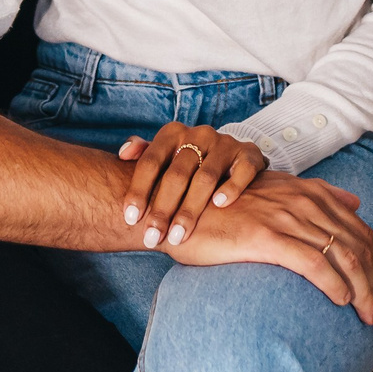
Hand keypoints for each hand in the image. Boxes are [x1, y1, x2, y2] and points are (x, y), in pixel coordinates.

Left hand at [117, 123, 265, 248]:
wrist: (232, 156)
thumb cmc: (189, 162)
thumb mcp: (166, 154)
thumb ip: (144, 154)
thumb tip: (124, 154)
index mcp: (173, 133)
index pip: (151, 162)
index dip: (138, 190)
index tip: (130, 219)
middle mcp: (198, 134)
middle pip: (176, 174)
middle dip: (162, 210)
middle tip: (152, 237)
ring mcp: (225, 143)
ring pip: (205, 177)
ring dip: (190, 210)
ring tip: (178, 236)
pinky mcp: (248, 154)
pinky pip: (241, 171)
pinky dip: (231, 188)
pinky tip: (219, 205)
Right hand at [161, 171, 372, 325]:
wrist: (176, 207)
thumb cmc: (224, 206)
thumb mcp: (273, 191)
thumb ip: (315, 194)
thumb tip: (354, 202)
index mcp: (308, 192)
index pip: (359, 230)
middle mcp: (302, 202)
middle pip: (359, 245)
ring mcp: (285, 218)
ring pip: (344, 257)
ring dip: (364, 290)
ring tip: (370, 316)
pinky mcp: (266, 237)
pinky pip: (314, 264)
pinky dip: (335, 285)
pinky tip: (342, 303)